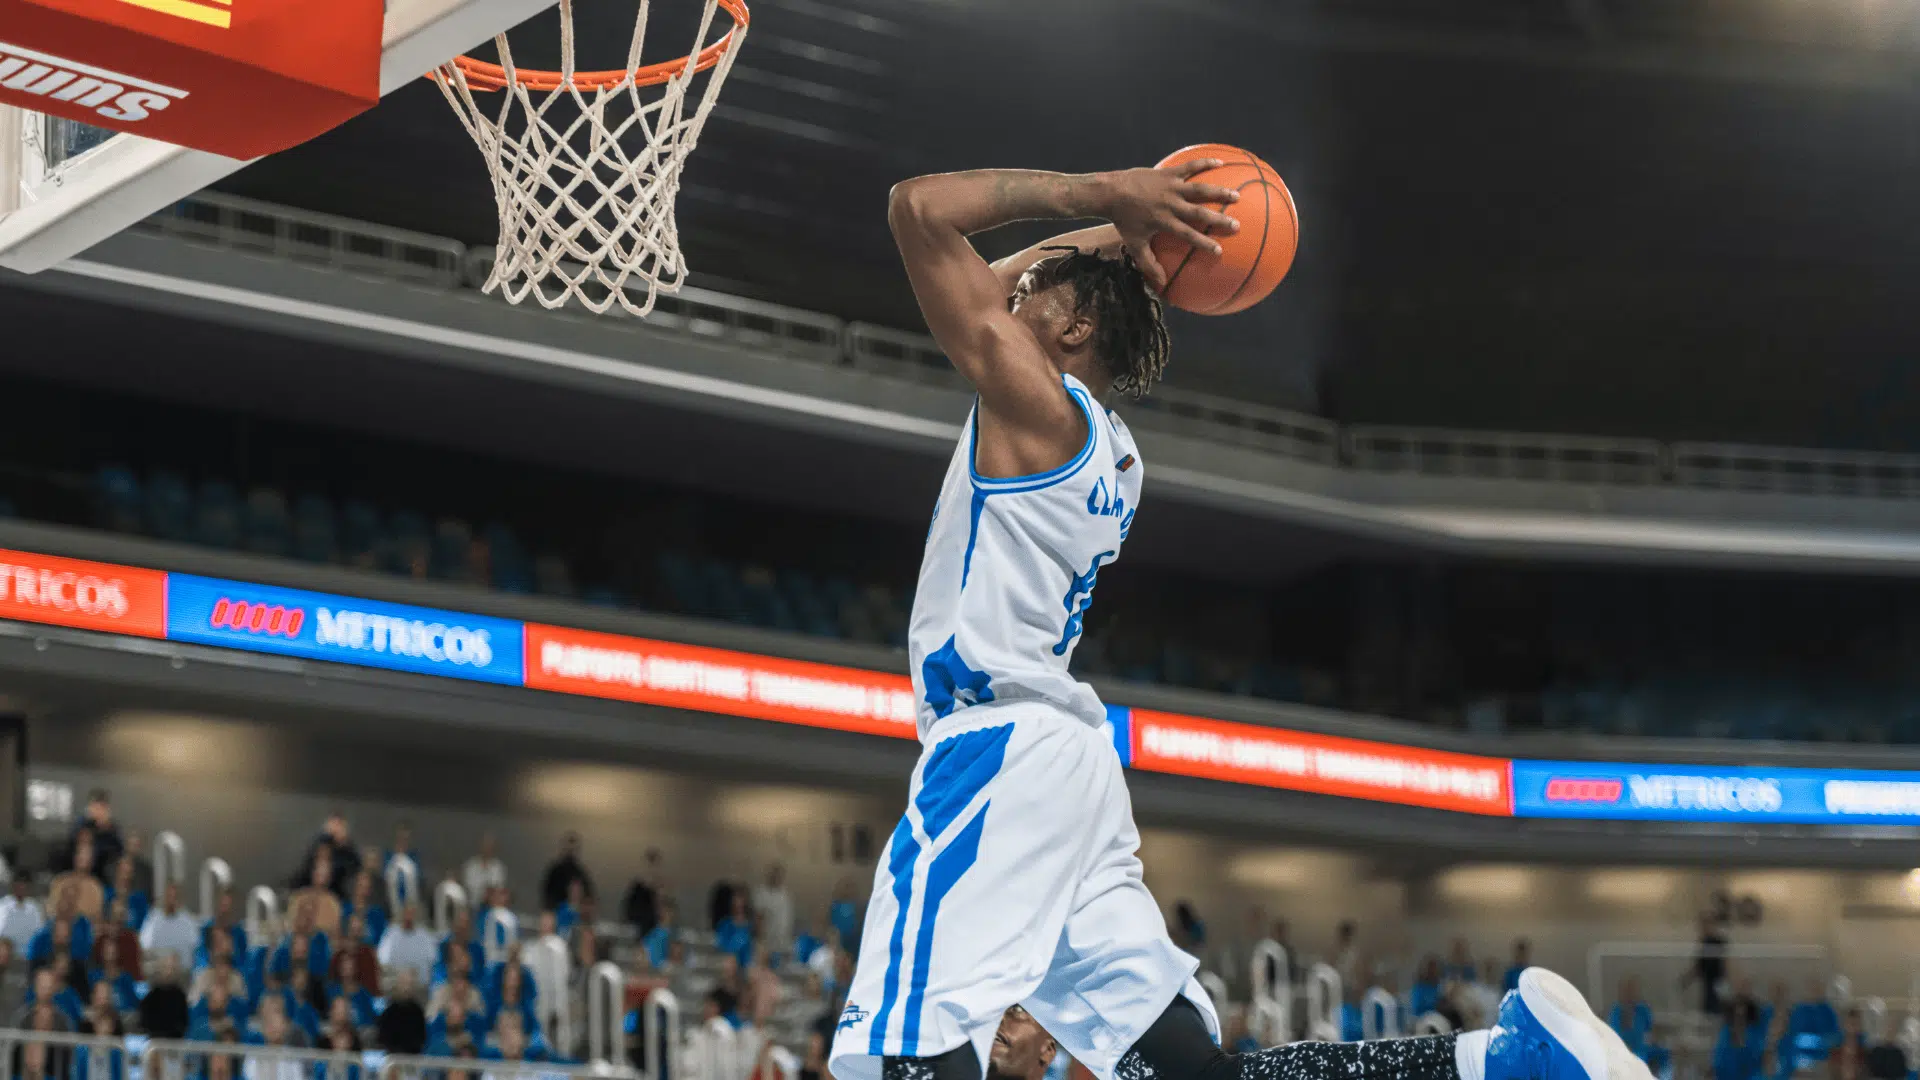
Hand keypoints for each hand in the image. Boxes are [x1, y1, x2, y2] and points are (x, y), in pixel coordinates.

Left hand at [1098, 160, 1241, 291]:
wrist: (1111, 192)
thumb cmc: (1124, 221)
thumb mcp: (1134, 245)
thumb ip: (1148, 264)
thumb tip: (1162, 284)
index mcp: (1164, 222)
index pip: (1187, 235)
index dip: (1204, 243)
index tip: (1219, 251)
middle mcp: (1170, 205)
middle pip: (1199, 213)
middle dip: (1218, 220)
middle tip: (1237, 225)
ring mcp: (1170, 187)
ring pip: (1199, 189)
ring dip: (1219, 192)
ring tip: (1237, 195)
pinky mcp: (1168, 173)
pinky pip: (1190, 166)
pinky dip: (1206, 163)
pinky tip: (1221, 163)